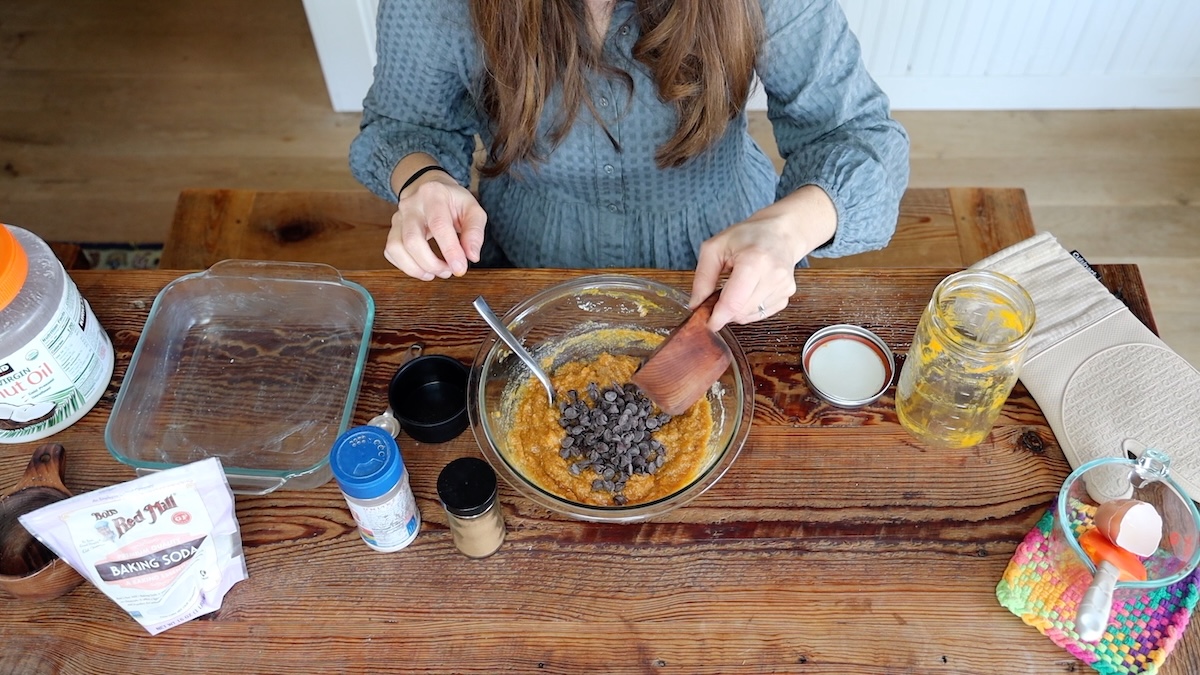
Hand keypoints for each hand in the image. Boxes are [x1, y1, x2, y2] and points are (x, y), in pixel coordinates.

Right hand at [386, 169, 486, 279]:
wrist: (429, 188)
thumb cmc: (453, 202)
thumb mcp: (472, 209)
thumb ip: (474, 232)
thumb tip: (471, 256)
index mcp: (433, 194)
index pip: (439, 225)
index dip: (449, 250)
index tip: (460, 268)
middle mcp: (410, 205)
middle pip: (412, 240)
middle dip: (431, 263)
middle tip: (449, 271)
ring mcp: (398, 217)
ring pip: (396, 248)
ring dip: (416, 268)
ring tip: (435, 272)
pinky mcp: (392, 230)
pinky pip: (391, 252)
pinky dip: (406, 266)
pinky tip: (422, 268)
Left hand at [690, 185, 836, 330]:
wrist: (780, 233)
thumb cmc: (747, 236)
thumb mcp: (715, 248)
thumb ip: (702, 278)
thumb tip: (696, 305)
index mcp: (755, 261)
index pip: (733, 302)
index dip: (717, 317)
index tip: (707, 323)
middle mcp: (774, 276)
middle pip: (740, 312)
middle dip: (724, 311)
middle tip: (717, 295)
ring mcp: (784, 287)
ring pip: (749, 316)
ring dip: (736, 309)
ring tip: (735, 286)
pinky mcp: (787, 295)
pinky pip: (760, 314)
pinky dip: (749, 308)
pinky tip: (749, 290)